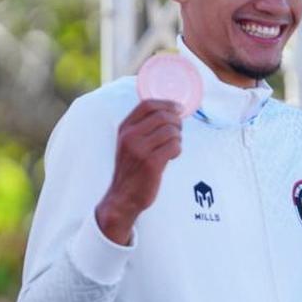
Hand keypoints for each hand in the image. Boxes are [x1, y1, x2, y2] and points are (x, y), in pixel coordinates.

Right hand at [95, 99, 182, 244]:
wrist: (123, 197)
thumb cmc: (131, 169)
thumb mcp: (129, 143)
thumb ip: (143, 127)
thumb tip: (170, 111)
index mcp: (125, 128)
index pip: (148, 104)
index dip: (167, 104)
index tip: (178, 108)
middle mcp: (130, 136)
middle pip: (163, 116)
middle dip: (176, 122)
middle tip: (178, 132)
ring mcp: (140, 149)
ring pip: (171, 131)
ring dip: (178, 138)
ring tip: (172, 147)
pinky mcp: (151, 163)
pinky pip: (174, 146)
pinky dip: (177, 150)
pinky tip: (171, 156)